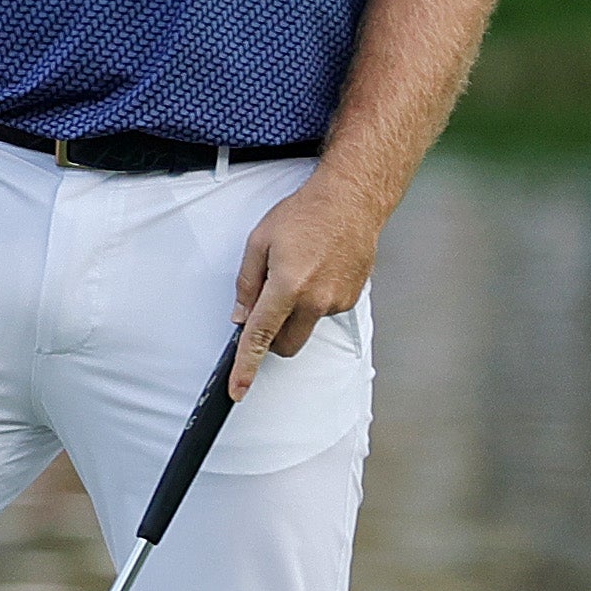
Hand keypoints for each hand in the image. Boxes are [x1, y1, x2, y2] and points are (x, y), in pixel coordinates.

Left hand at [228, 169, 386, 395]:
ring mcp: (336, 302)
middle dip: (271, 338)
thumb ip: (247, 284)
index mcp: (288, 286)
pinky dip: (313, 301)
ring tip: (297, 272)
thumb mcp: (258, 242)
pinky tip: (316, 271)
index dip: (246, 366)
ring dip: (295, 313)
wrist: (350, 201)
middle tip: (265, 309)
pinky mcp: (350, 299)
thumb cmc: (306, 214)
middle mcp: (315, 300)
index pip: (261, 336)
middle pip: (286, 345)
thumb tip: (240, 315)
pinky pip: (323, 312)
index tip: (239, 388)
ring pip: (305, 327)